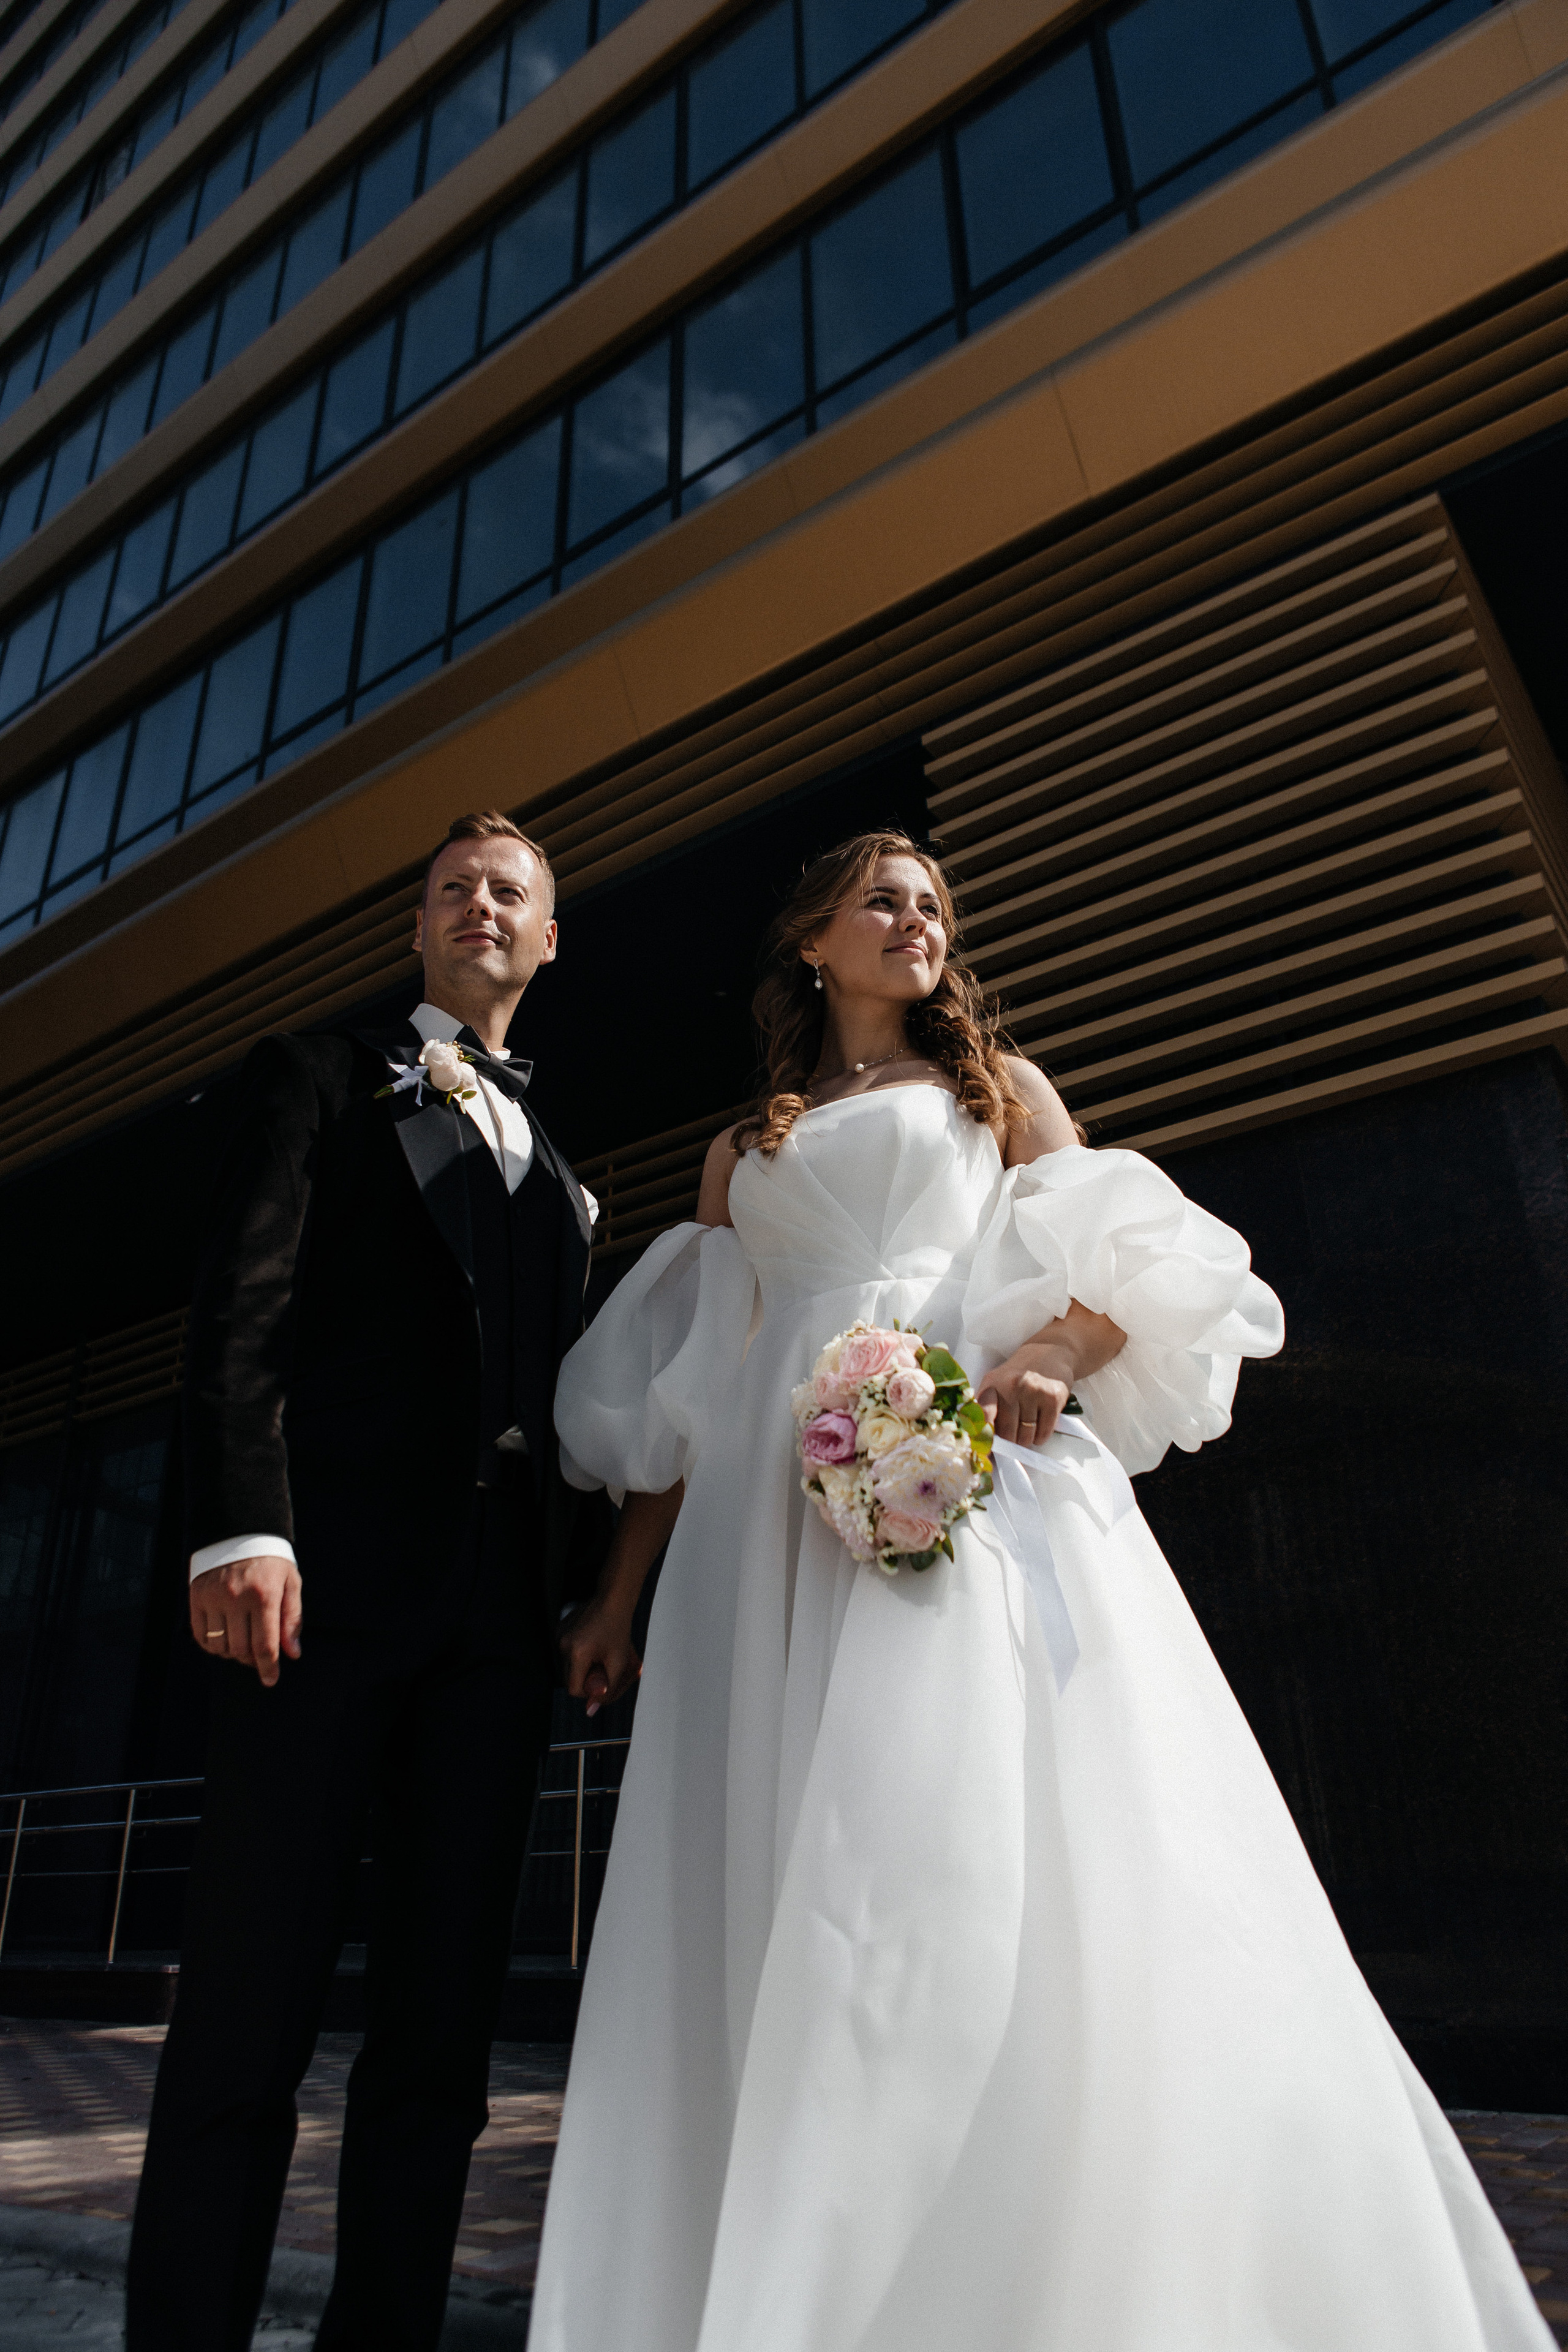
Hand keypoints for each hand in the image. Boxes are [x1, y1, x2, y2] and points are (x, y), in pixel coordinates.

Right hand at [189, 1556, 301, 1686]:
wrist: (240, 1532)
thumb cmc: (270, 1561)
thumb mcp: (290, 1583)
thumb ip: (292, 1619)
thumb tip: (292, 1653)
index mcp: (264, 1595)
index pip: (265, 1644)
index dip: (268, 1667)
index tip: (271, 1680)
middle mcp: (236, 1597)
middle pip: (241, 1649)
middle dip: (251, 1660)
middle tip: (258, 1655)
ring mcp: (213, 1597)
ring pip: (220, 1645)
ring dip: (232, 1653)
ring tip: (242, 1642)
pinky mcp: (197, 1596)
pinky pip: (201, 1635)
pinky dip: (212, 1645)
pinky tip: (224, 1638)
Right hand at [559, 1595, 641, 1716]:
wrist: (613, 1599)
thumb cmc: (619, 1629)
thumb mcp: (619, 1662)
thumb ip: (607, 1689)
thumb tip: (590, 1710)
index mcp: (576, 1654)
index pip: (574, 1690)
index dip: (590, 1692)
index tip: (605, 1682)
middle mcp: (562, 1645)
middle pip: (570, 1680)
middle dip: (588, 1680)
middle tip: (606, 1669)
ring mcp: (559, 1636)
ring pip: (568, 1667)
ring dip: (584, 1667)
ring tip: (601, 1654)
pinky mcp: (559, 1630)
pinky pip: (566, 1653)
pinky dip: (579, 1655)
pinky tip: (594, 1643)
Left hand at [976, 1344, 1075, 1449]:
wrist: (1050, 1353)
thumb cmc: (1020, 1374)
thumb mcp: (997, 1383)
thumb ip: (987, 1407)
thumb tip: (982, 1440)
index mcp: (992, 1384)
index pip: (983, 1416)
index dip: (984, 1437)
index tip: (985, 1450)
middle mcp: (1012, 1386)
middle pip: (1007, 1433)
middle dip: (1010, 1442)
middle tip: (1013, 1437)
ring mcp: (1033, 1391)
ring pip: (1026, 1437)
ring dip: (1026, 1440)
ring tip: (1027, 1428)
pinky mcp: (1053, 1397)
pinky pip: (1044, 1433)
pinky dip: (1040, 1437)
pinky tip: (1039, 1426)